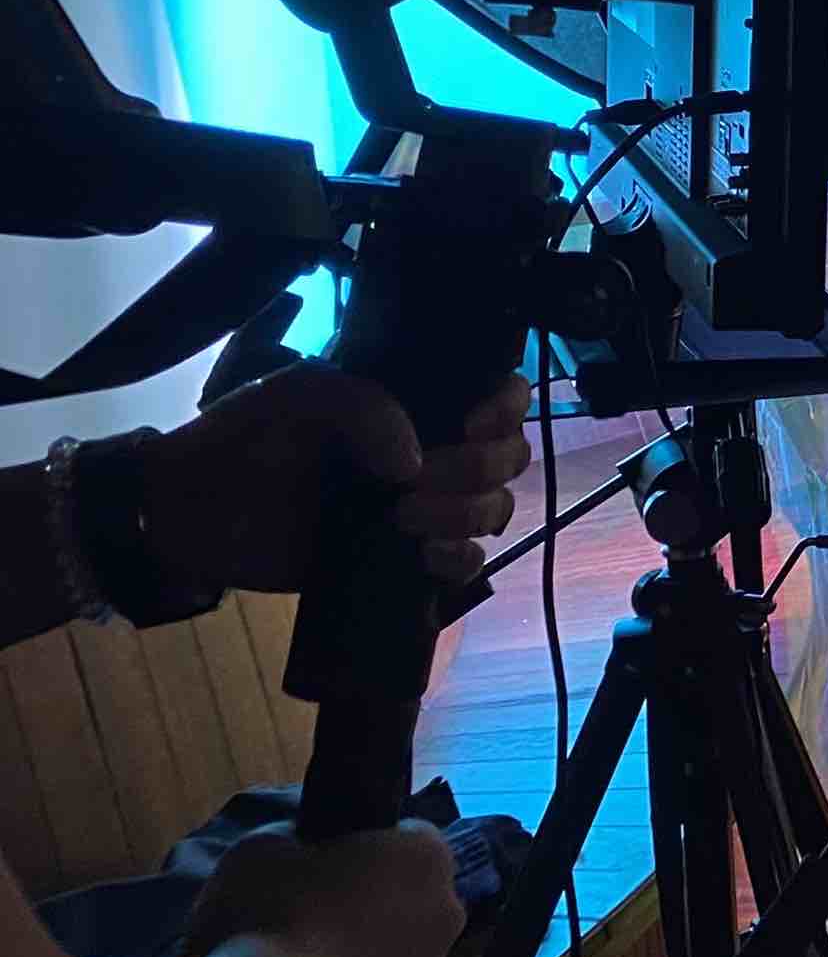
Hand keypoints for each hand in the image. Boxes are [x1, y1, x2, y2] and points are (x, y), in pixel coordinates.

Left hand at [145, 364, 530, 592]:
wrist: (190, 510)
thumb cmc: (245, 437)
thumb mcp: (302, 394)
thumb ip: (366, 409)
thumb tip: (418, 464)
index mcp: (415, 402)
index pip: (498, 394)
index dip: (506, 407)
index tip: (472, 423)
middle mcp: (430, 449)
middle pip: (508, 455)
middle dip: (480, 468)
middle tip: (421, 480)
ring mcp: (420, 505)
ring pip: (494, 507)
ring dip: (467, 513)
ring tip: (405, 518)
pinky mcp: (401, 558)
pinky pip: (466, 562)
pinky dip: (462, 560)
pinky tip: (428, 557)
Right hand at [176, 820, 463, 956]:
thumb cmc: (267, 910)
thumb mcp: (267, 845)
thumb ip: (302, 836)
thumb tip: (303, 846)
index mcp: (426, 855)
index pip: (408, 838)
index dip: (367, 848)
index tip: (334, 865)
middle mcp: (447, 909)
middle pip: (414, 894)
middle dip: (378, 898)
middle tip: (322, 912)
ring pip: (409, 944)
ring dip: (376, 944)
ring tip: (320, 952)